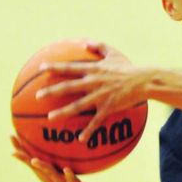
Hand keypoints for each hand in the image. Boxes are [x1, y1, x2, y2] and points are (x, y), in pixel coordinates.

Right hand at [11, 135, 98, 181]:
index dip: (20, 149)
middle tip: (13, 149)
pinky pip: (70, 180)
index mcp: (45, 173)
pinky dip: (68, 175)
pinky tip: (67, 169)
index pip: (30, 159)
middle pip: (35, 167)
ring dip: (42, 167)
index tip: (11, 136)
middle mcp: (49, 178)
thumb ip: (51, 160)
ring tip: (34, 161)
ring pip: (50, 174)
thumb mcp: (58, 171)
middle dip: (24, 157)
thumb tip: (47, 144)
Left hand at [36, 41, 152, 141]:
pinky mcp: (109, 107)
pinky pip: (97, 120)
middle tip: (37, 95)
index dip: (55, 67)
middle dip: (52, 91)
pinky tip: (81, 139)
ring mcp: (101, 96)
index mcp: (94, 69)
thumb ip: (99, 46)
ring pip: (79, 105)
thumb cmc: (128, 67)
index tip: (41, 68)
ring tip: (50, 117)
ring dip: (63, 111)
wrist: (144, 81)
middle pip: (69, 87)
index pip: (70, 67)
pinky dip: (89, 130)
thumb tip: (85, 43)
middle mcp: (94, 82)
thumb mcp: (114, 53)